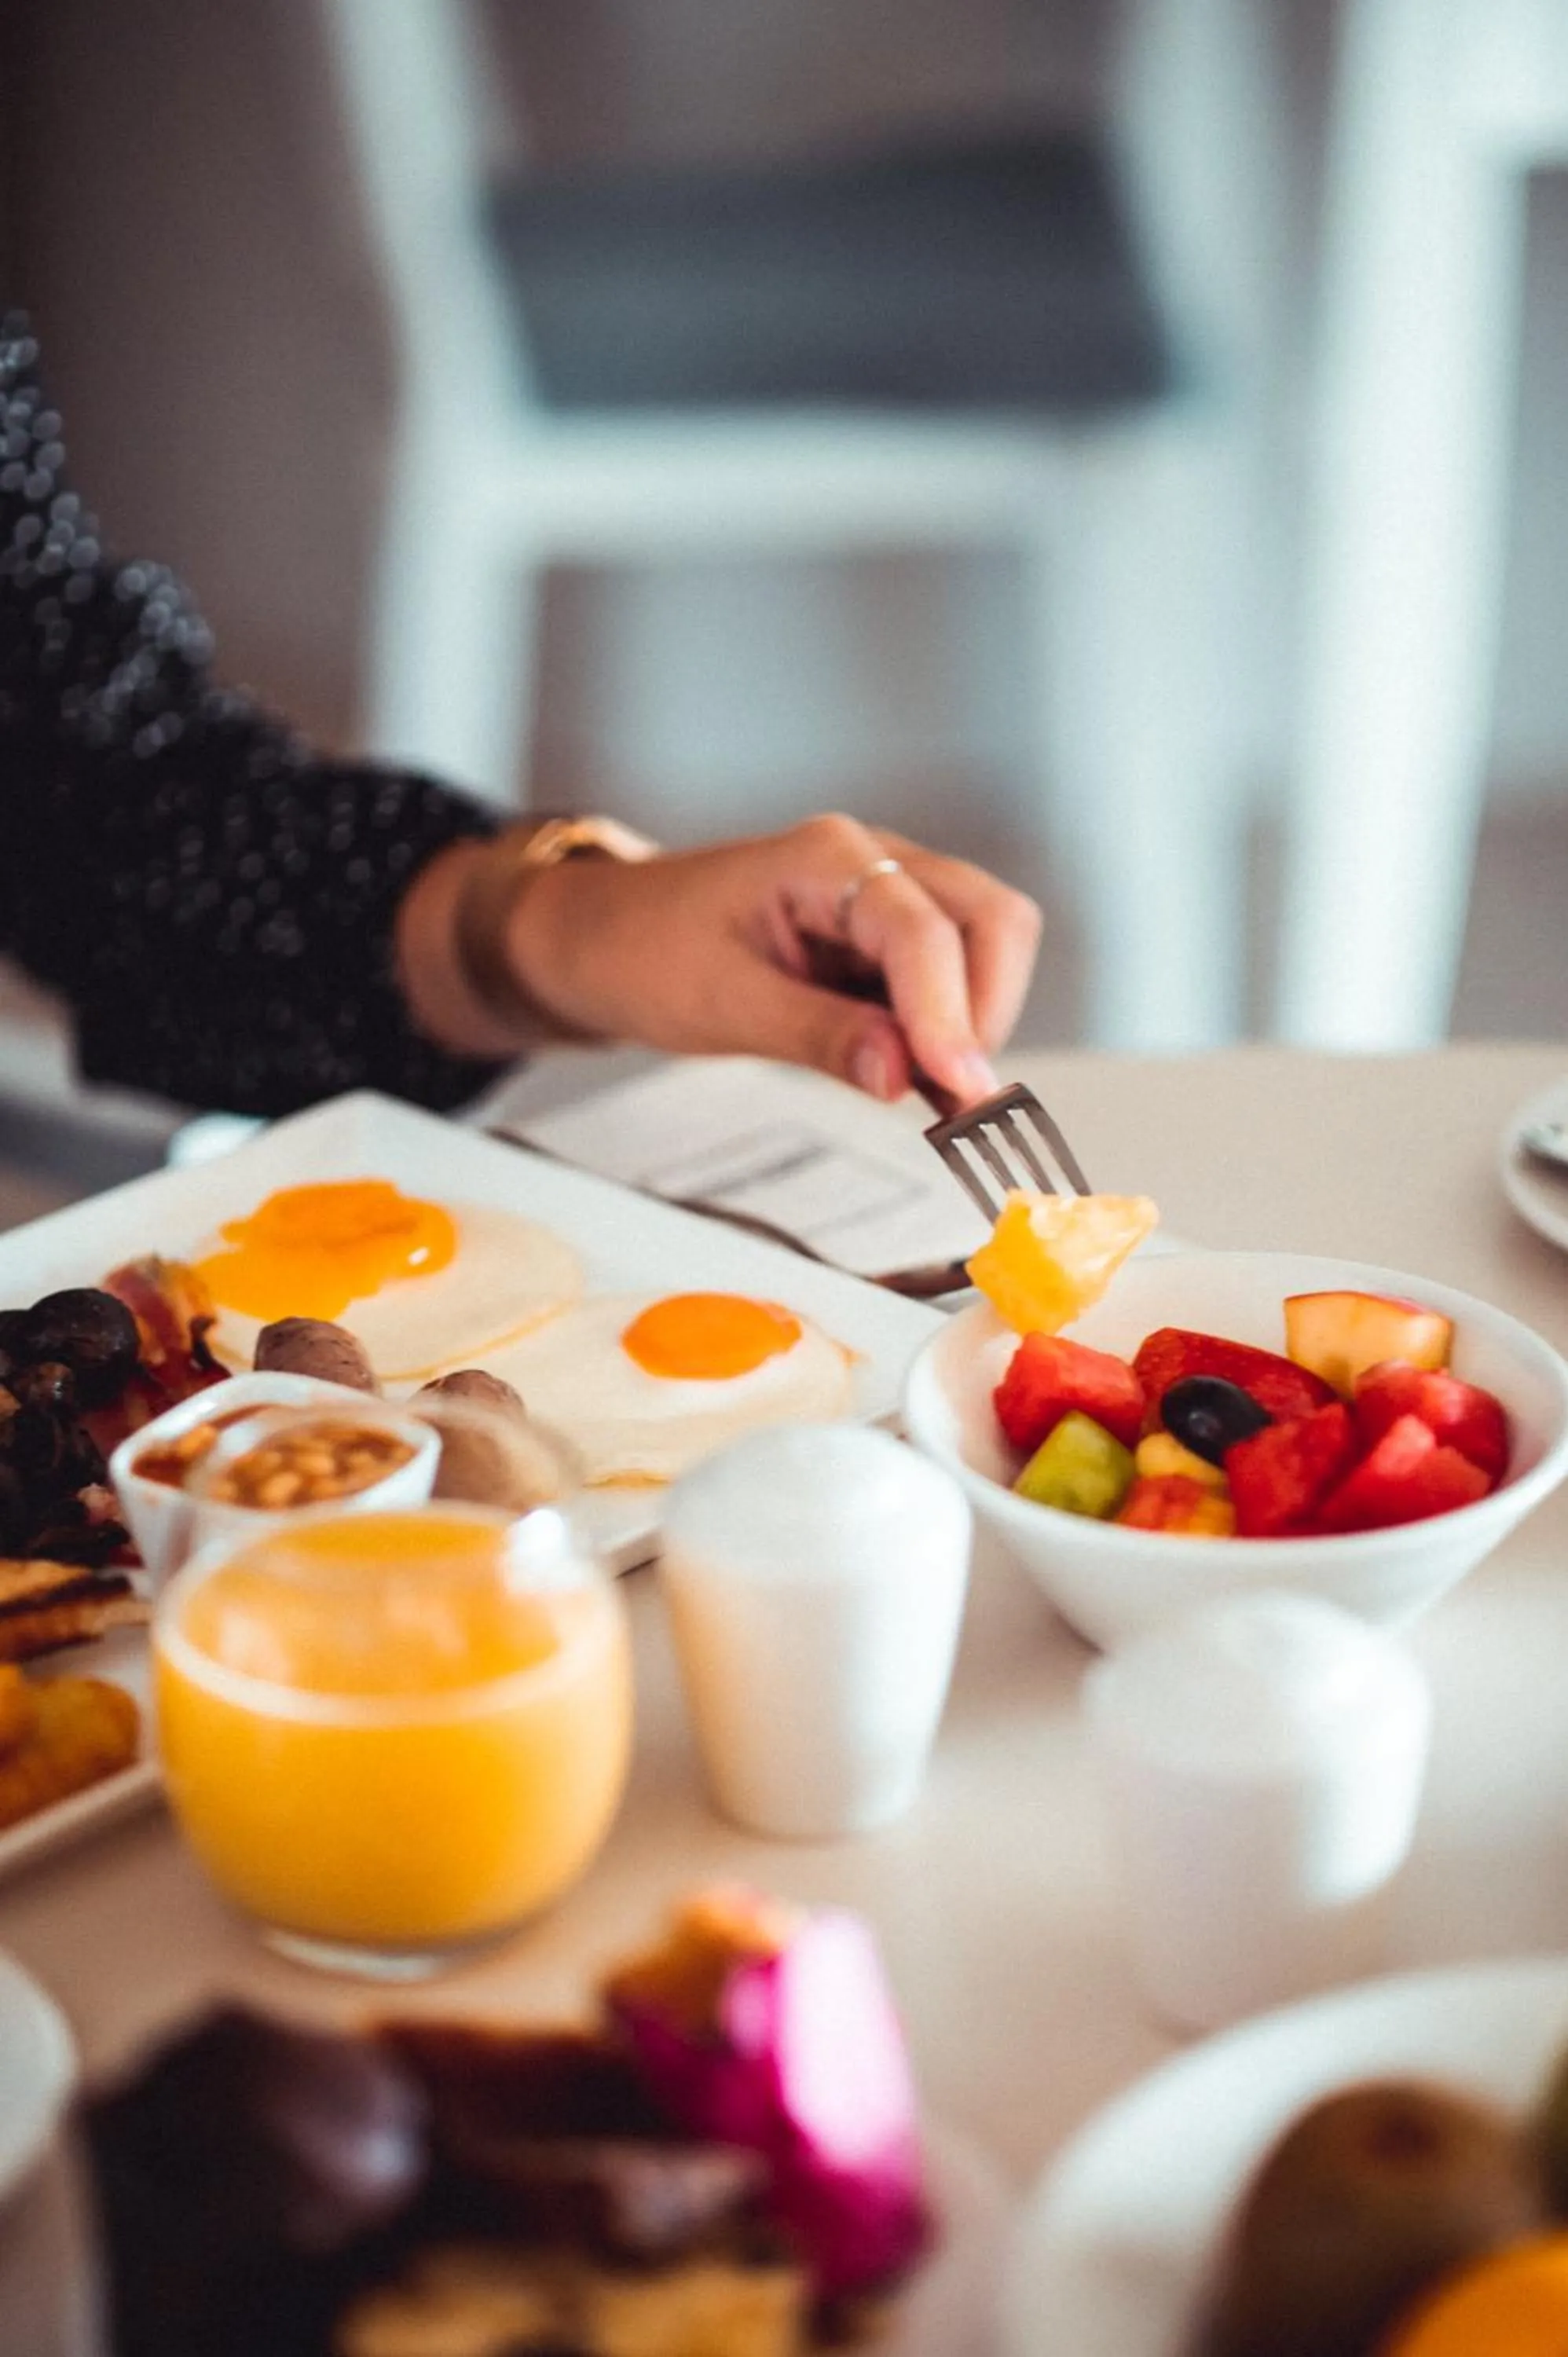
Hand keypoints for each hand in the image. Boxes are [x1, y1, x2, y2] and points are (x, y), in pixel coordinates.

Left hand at [506, 814, 1040, 1107]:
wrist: (599, 939)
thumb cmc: (643, 951)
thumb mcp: (720, 1004)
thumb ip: (817, 1035)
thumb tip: (905, 1076)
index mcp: (825, 858)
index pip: (922, 930)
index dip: (951, 1013)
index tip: (962, 1087)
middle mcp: (872, 863)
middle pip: (990, 919)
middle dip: (987, 1009)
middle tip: (955, 1096)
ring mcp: (885, 900)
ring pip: (986, 947)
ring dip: (977, 1024)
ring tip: (941, 1101)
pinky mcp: (884, 945)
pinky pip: (949, 983)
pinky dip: (952, 1036)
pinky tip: (930, 1088)